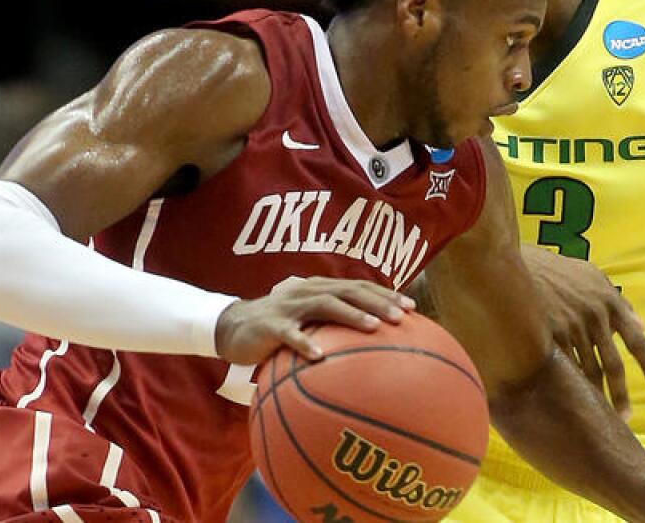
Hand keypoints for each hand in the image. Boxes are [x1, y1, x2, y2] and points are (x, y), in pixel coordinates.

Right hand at [214, 276, 413, 363]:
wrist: (232, 327)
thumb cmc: (279, 327)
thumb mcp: (308, 321)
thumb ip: (335, 325)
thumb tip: (373, 342)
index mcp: (320, 289)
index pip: (359, 287)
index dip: (386, 295)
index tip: (412, 308)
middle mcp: (308, 292)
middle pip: (348, 291)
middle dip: (377, 301)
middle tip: (402, 316)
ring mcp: (289, 308)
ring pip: (324, 305)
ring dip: (350, 314)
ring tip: (372, 326)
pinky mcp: (271, 326)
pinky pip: (290, 335)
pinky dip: (305, 344)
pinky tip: (320, 357)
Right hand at [523, 244, 644, 418]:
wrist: (514, 263)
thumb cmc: (554, 268)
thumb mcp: (591, 276)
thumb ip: (617, 300)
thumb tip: (641, 323)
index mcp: (609, 303)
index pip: (636, 340)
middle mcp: (595, 318)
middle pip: (613, 365)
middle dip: (620, 394)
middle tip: (624, 416)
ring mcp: (572, 328)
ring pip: (589, 371)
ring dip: (595, 396)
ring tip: (596, 415)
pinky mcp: (550, 337)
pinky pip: (565, 368)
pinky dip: (571, 386)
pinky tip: (571, 401)